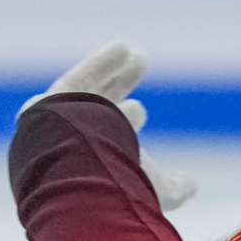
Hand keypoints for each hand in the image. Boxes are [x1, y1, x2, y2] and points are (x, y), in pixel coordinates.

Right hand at [28, 40, 197, 213]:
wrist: (75, 181)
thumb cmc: (116, 189)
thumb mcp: (156, 192)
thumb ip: (175, 188)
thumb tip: (191, 185)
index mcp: (96, 167)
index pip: (109, 141)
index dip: (124, 122)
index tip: (139, 109)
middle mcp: (76, 145)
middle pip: (97, 109)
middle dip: (119, 87)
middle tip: (139, 66)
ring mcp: (60, 124)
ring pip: (87, 92)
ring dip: (112, 72)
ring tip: (134, 53)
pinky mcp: (49, 105)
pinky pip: (75, 81)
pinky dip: (100, 64)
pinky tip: (122, 48)